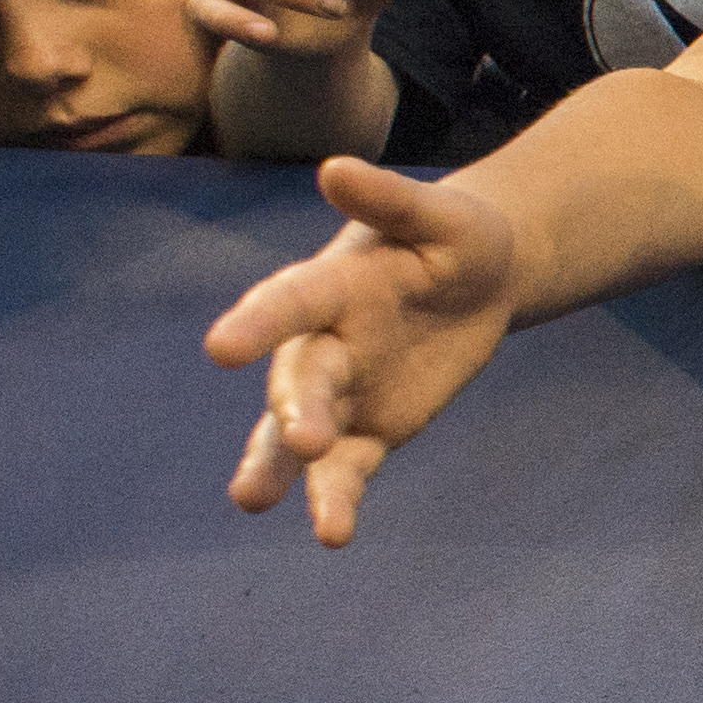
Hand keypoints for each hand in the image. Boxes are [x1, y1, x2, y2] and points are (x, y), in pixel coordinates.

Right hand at [205, 158, 521, 548]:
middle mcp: (321, 342)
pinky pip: (346, 470)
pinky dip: (337, 499)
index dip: (257, 323)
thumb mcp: (441, 214)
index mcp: (329, 285)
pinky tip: (331, 534)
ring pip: (300, 437)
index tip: (221, 348)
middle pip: (300, 380)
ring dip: (283, 467)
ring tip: (254, 500)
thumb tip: (334, 169)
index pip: (287, 304)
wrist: (480, 278)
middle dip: (296, 409)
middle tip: (301, 438)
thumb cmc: (454, 237)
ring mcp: (342, 391)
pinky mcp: (370, 429)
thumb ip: (389, 200)